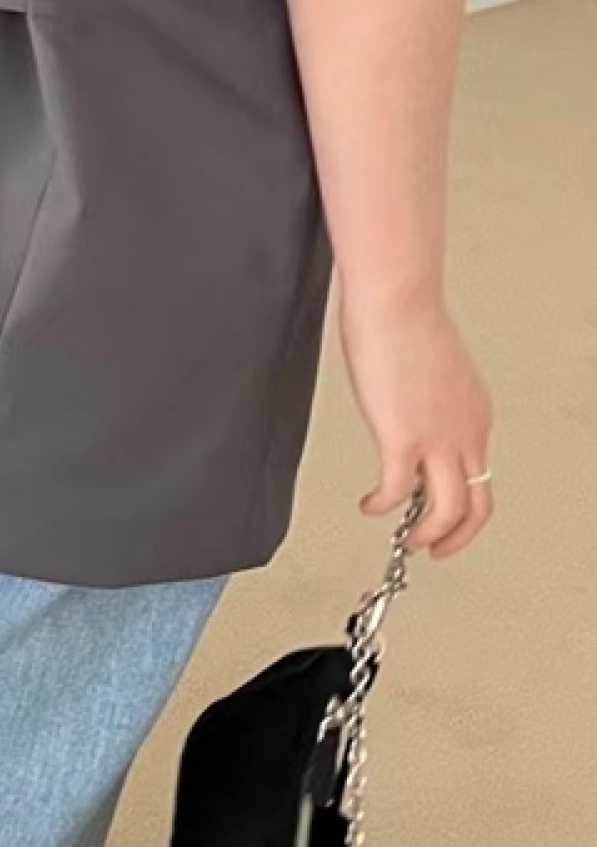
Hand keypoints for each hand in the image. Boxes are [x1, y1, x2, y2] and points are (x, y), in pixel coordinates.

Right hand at [338, 290, 494, 559]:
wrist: (396, 298)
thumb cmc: (405, 317)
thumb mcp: (432, 370)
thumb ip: (428, 400)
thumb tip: (407, 412)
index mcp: (476, 416)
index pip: (479, 476)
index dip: (460, 502)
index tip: (434, 509)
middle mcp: (467, 434)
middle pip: (478, 507)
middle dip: (456, 537)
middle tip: (432, 548)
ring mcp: (438, 439)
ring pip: (449, 512)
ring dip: (427, 535)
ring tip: (405, 540)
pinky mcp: (403, 439)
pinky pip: (396, 492)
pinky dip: (382, 506)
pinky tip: (368, 504)